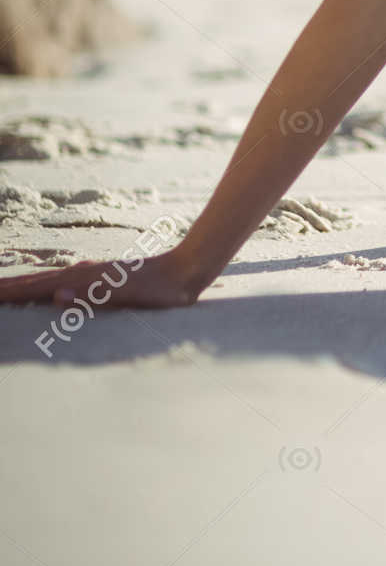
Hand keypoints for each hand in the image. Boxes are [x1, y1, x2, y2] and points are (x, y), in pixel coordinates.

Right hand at [0, 249, 207, 310]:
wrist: (188, 269)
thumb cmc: (162, 290)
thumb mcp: (130, 295)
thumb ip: (94, 295)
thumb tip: (56, 295)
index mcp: (85, 280)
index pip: (38, 287)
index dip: (11, 292)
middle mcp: (84, 273)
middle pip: (37, 281)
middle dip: (9, 287)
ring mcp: (92, 274)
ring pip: (49, 280)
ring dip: (25, 286)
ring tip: (4, 290)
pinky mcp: (102, 278)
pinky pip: (64, 282)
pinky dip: (46, 285)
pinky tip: (49, 289)